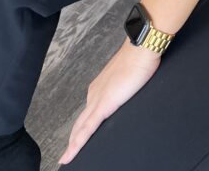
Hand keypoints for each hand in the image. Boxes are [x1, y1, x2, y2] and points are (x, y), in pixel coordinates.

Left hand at [58, 41, 160, 164]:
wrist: (141, 50)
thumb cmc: (140, 60)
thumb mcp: (129, 78)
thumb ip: (124, 87)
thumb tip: (127, 92)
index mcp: (99, 87)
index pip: (87, 113)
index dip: (80, 127)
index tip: (76, 138)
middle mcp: (94, 93)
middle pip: (80, 123)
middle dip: (73, 139)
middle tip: (67, 155)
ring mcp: (97, 100)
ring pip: (80, 128)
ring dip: (72, 144)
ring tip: (66, 158)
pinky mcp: (103, 105)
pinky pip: (87, 130)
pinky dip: (77, 144)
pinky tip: (70, 155)